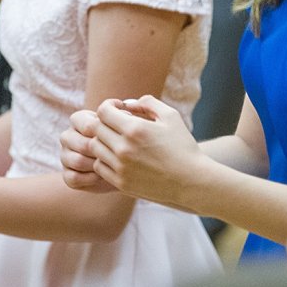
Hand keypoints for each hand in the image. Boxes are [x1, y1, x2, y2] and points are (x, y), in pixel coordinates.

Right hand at [60, 111, 117, 192]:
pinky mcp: (66, 175)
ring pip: (78, 161)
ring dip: (97, 165)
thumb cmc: (125, 141)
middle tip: (118, 156)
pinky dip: (91, 179)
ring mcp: (64, 156)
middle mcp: (67, 136)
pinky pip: (75, 178)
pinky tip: (104, 176)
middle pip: (83, 145)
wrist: (122, 167)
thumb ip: (123, 116)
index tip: (124, 137)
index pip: (89, 125)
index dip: (107, 134)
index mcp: (78, 119)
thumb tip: (125, 109)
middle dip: (103, 152)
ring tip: (112, 165)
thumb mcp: (124, 125)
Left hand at [81, 96, 201, 207]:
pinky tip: (119, 156)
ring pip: (95, 148)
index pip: (103, 111)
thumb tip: (127, 104)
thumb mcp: (171, 116)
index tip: (119, 108)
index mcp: (135, 129)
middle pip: (96, 129)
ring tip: (118, 140)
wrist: (191, 181)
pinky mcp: (121, 183)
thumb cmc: (183, 146)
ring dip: (103, 141)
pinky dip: (105, 159)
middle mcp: (124, 148)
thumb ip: (148, 103)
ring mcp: (121, 168)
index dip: (108, 106)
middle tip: (117, 124)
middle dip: (105, 122)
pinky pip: (100, 167)